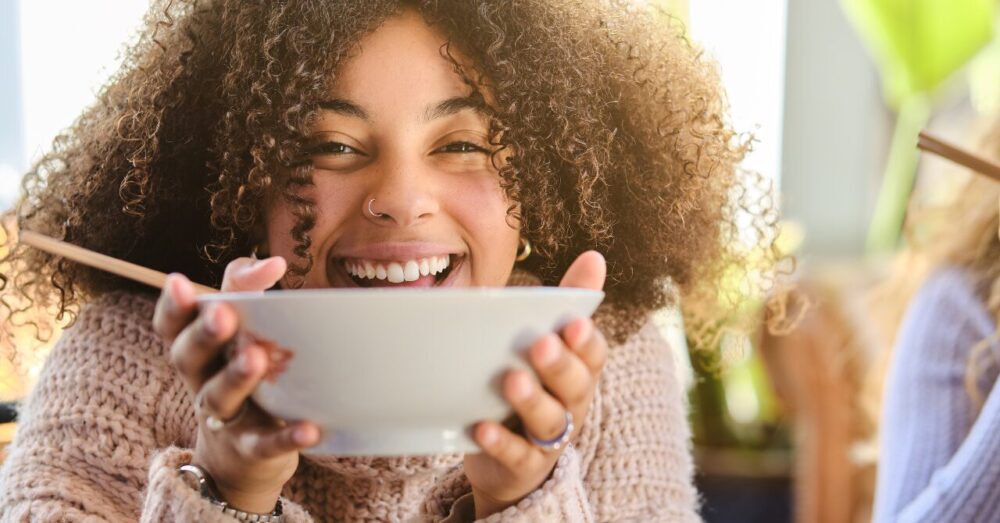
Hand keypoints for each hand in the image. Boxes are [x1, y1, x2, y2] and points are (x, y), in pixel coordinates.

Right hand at [152, 257, 320, 512]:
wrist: (245, 454)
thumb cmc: (247, 372)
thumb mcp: (243, 329)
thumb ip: (248, 289)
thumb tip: (275, 262)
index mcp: (198, 350)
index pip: (172, 328)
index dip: (172, 307)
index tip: (180, 282)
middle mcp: (203, 381)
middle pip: (189, 359)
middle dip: (203, 336)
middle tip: (223, 315)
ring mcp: (225, 418)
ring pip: (220, 398)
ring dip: (236, 378)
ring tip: (256, 358)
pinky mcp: (252, 448)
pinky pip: (264, 445)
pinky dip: (284, 438)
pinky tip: (308, 429)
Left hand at [463, 251, 608, 517]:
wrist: (505, 458)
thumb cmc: (529, 385)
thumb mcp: (545, 344)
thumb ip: (566, 303)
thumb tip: (595, 256)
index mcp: (578, 372)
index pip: (593, 356)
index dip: (586, 341)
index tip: (573, 322)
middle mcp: (571, 406)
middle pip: (575, 387)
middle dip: (560, 365)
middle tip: (539, 345)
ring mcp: (548, 439)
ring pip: (550, 423)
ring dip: (532, 401)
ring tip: (511, 380)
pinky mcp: (522, 465)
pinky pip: (517, 456)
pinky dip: (501, 443)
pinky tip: (481, 428)